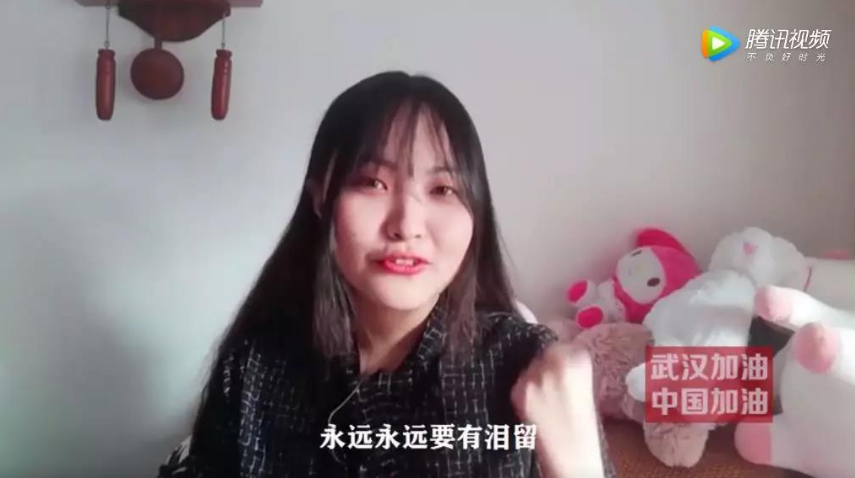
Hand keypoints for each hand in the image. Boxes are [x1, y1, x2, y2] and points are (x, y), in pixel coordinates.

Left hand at [511, 342, 603, 477]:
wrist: (571, 458)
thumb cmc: (585, 428)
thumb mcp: (588, 390)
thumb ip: (574, 369)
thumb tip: (559, 355)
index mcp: (578, 362)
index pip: (564, 344)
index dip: (564, 355)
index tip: (564, 364)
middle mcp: (554, 365)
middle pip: (544, 351)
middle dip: (546, 363)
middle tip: (552, 381)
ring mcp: (534, 378)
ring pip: (530, 366)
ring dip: (534, 375)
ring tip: (544, 396)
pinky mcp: (518, 392)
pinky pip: (520, 383)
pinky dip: (525, 390)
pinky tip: (535, 405)